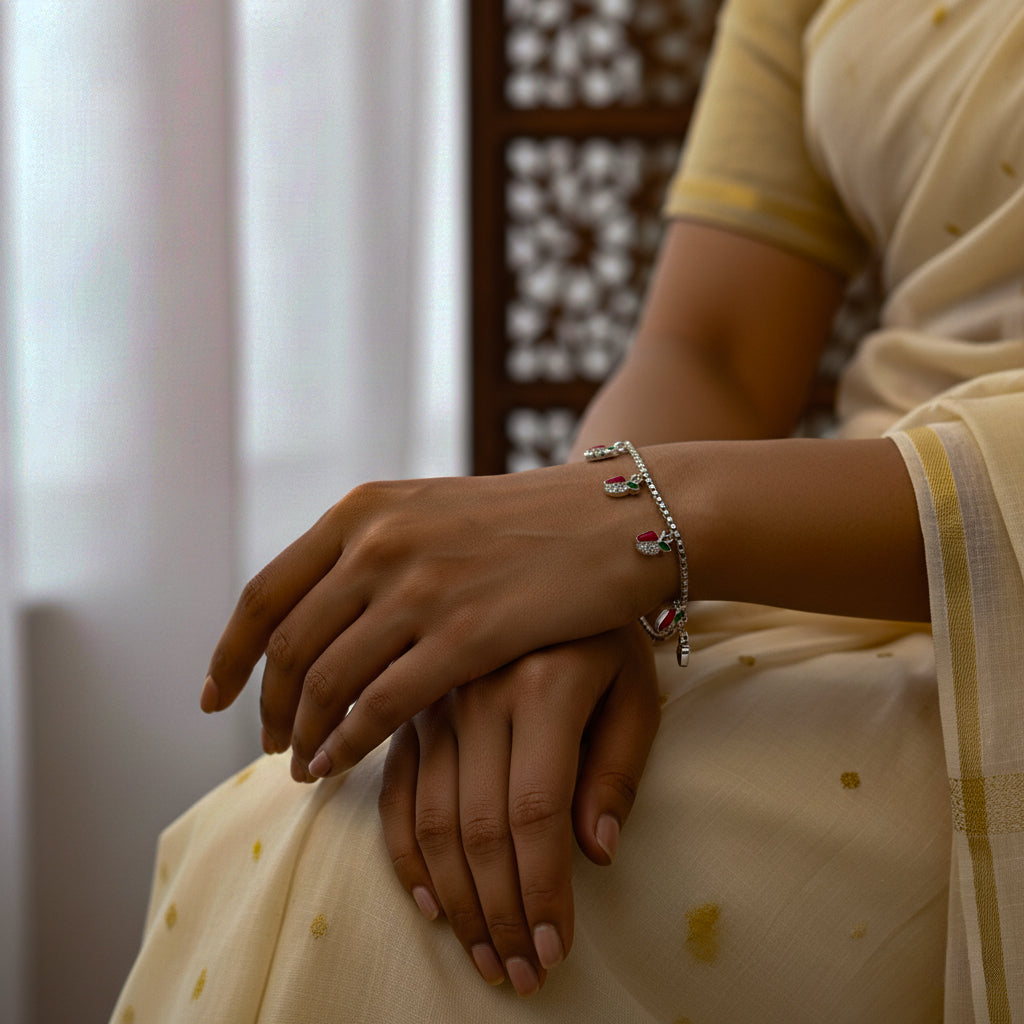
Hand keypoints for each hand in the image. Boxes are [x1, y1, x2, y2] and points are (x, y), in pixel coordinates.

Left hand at [201, 465, 675, 778]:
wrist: (613, 519)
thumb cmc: (526, 523)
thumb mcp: (431, 512)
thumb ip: (371, 548)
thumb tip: (317, 604)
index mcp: (363, 512)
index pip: (265, 594)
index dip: (229, 655)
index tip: (214, 697)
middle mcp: (379, 544)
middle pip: (288, 646)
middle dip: (267, 707)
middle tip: (270, 743)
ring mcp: (422, 588)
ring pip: (327, 681)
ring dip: (304, 734)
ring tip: (303, 765)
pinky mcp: (467, 634)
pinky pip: (381, 705)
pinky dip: (347, 743)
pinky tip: (339, 765)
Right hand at [376, 626, 660, 995]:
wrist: (561, 555)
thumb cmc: (607, 632)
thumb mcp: (635, 688)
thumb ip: (616, 769)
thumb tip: (594, 856)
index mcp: (543, 686)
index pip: (536, 814)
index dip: (541, 893)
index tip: (552, 952)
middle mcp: (478, 692)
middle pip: (478, 826)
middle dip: (498, 913)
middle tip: (516, 974)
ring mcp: (435, 696)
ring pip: (429, 816)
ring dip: (454, 897)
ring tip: (480, 954)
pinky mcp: (409, 701)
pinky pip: (392, 786)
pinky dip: (402, 849)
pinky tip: (425, 898)